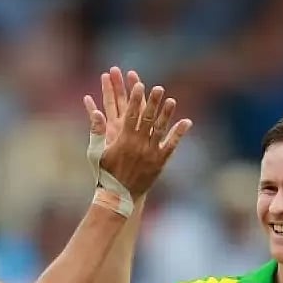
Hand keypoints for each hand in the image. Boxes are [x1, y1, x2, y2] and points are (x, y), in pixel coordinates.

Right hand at [84, 68, 190, 208]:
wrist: (118, 197)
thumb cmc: (105, 173)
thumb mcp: (96, 152)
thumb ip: (97, 131)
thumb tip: (95, 111)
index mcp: (123, 140)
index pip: (131, 115)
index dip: (136, 99)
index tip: (140, 85)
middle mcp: (139, 145)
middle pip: (147, 119)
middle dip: (152, 102)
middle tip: (158, 88)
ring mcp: (151, 153)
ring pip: (160, 130)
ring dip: (166, 114)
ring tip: (172, 100)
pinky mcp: (159, 163)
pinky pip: (171, 146)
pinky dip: (178, 134)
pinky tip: (186, 122)